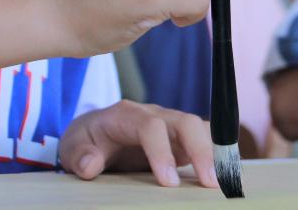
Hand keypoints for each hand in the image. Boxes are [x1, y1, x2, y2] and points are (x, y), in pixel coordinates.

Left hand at [59, 100, 216, 187]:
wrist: (94, 134)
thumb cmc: (87, 140)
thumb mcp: (73, 147)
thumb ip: (79, 155)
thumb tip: (91, 165)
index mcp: (126, 115)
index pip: (150, 126)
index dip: (162, 151)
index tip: (169, 182)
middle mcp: (153, 115)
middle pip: (184, 122)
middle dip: (200, 149)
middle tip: (209, 182)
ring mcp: (170, 125)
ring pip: (200, 129)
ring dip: (214, 152)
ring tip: (224, 180)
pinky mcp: (181, 139)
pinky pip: (204, 139)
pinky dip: (217, 153)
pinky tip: (224, 174)